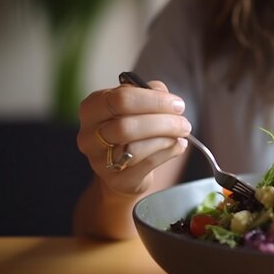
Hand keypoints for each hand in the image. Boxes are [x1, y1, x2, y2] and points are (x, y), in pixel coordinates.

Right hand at [77, 81, 190, 195]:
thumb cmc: (133, 128)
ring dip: (167, 139)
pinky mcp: (116, 181)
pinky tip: (178, 147)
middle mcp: (89, 135)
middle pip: (127, 126)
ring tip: (181, 135)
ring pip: (136, 147)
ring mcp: (99, 161)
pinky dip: (168, 153)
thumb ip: (151, 92)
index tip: (178, 104)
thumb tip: (165, 97)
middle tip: (184, 123)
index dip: (154, 101)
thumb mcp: (139, 104)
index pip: (120, 99)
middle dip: (163, 123)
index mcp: (92, 108)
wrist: (125, 168)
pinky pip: (147, 164)